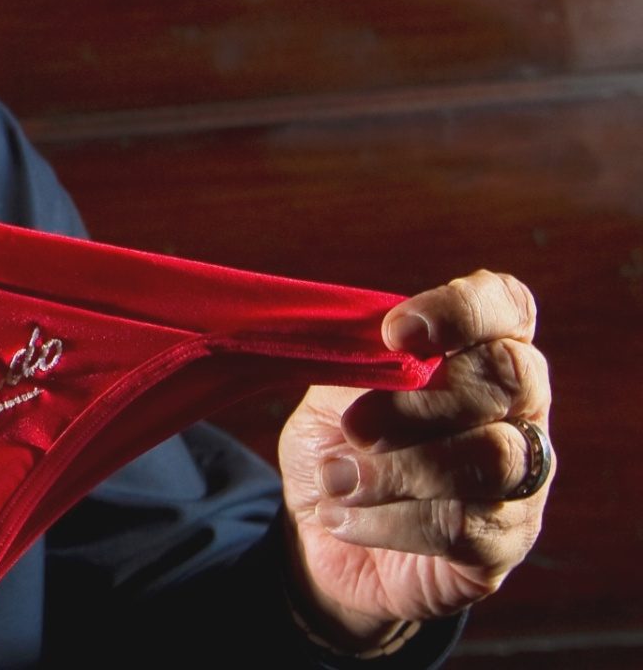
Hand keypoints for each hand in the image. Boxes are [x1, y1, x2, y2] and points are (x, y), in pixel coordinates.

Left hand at [277, 270, 553, 649]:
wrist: (325, 525)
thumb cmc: (338, 441)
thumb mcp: (332, 387)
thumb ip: (357, 355)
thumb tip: (367, 339)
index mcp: (477, 350)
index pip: (507, 306)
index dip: (464, 310)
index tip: (396, 332)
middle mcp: (518, 408)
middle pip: (509, 378)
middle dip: (418, 402)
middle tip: (352, 427)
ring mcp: (522, 477)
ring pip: (492, 458)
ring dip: (399, 470)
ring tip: (336, 480)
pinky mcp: (504, 542)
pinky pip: (461, 527)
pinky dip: (388, 522)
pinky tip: (342, 518)